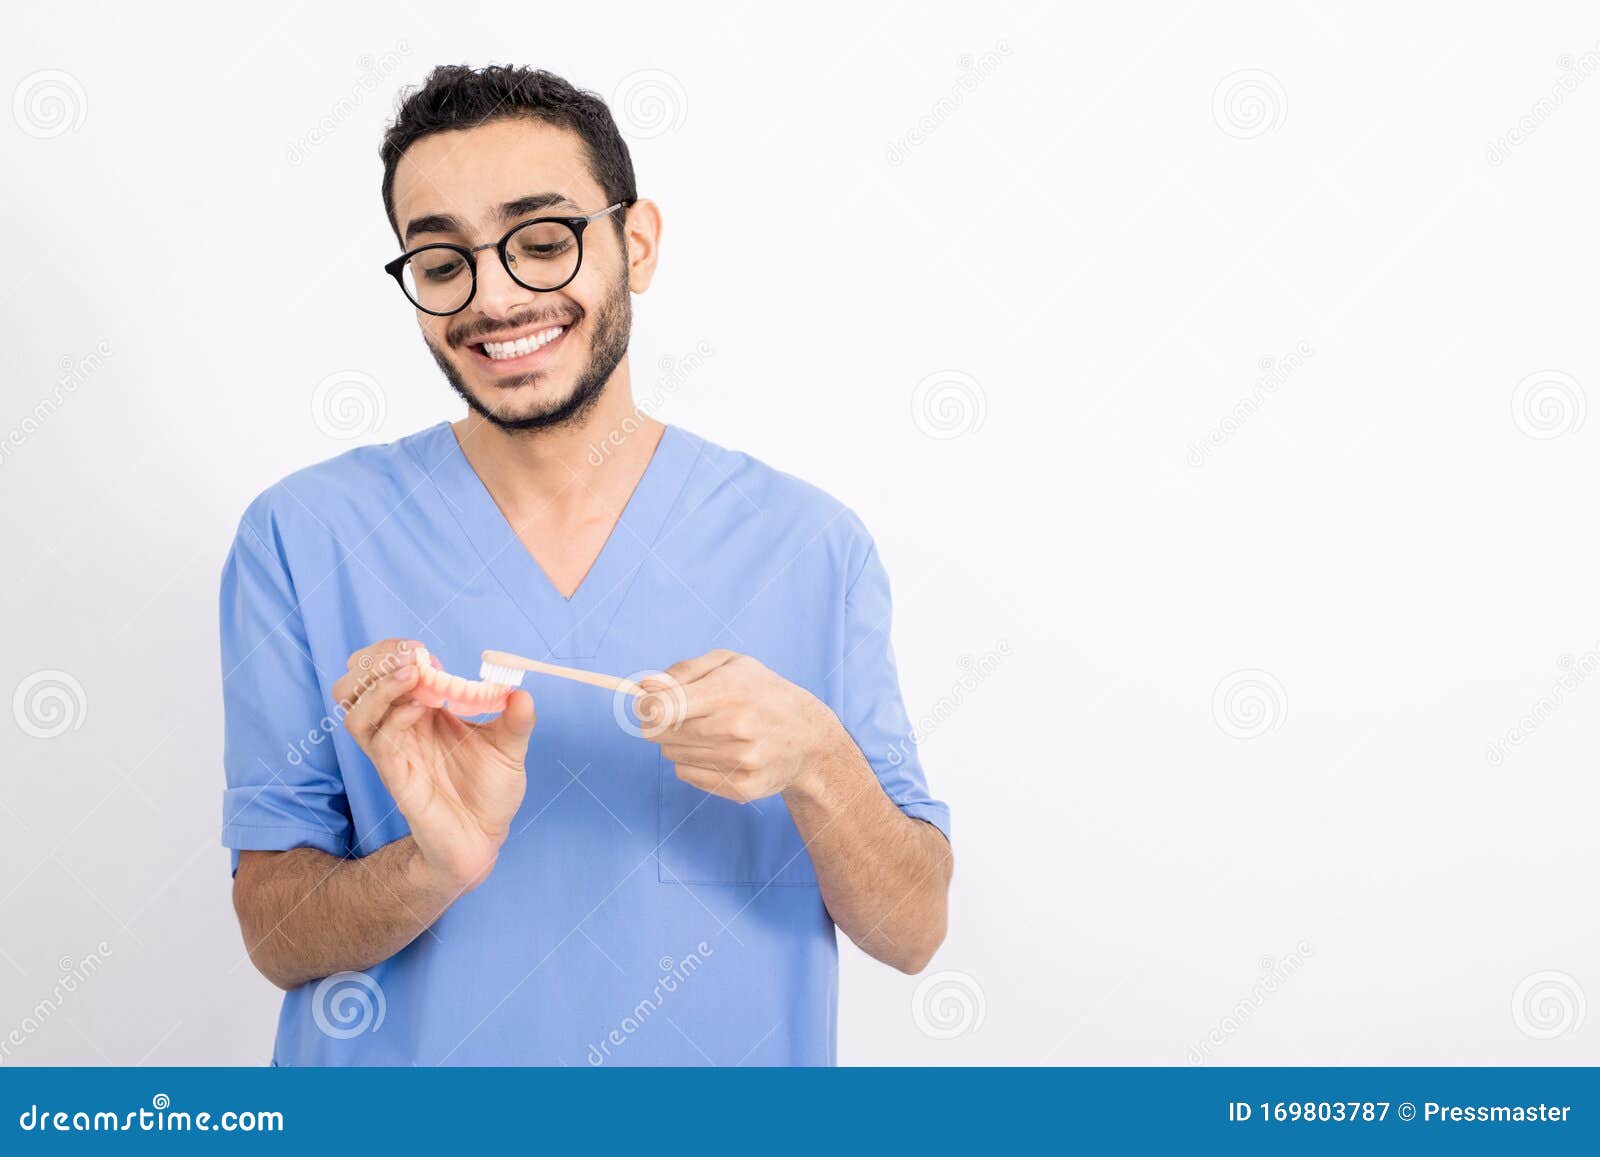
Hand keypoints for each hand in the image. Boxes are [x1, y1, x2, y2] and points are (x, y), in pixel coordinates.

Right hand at [334, 639, 534, 893]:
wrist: (484, 839)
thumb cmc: (489, 791)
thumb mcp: (510, 747)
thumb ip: (517, 719)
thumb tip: (521, 690)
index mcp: (420, 711)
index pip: (382, 669)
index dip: (393, 650)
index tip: (421, 648)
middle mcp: (399, 727)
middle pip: (354, 685)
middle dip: (375, 662)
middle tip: (410, 657)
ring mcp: (394, 752)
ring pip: (354, 711)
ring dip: (378, 685)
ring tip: (412, 674)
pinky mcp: (397, 776)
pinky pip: (380, 741)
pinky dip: (395, 716)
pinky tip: (422, 709)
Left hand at [640, 650, 847, 803]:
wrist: (808, 736)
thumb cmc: (760, 692)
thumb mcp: (729, 663)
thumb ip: (683, 671)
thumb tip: (645, 687)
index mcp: (729, 690)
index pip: (661, 708)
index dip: (645, 707)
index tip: (647, 705)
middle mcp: (735, 727)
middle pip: (660, 734)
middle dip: (663, 723)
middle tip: (686, 716)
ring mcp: (740, 760)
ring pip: (672, 754)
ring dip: (681, 743)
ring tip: (711, 732)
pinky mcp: (742, 787)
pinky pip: (687, 775)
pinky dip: (694, 763)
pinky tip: (719, 752)